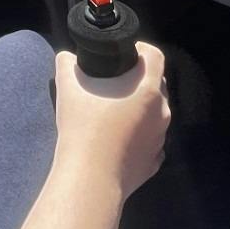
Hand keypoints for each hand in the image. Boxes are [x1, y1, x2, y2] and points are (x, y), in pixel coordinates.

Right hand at [52, 41, 170, 200]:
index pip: (155, 56)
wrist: (90, 178)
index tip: (127, 53)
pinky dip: (139, 135)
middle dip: (140, 80)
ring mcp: (161, 138)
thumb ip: (68, 64)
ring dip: (140, 108)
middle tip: (115, 82)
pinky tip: (119, 140)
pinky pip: (151, 141)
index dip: (142, 49)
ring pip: (155, 114)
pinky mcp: (155, 162)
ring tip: (115, 112)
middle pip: (157, 85)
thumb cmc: (83, 127)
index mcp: (147, 89)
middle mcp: (162, 111)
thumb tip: (67, 57)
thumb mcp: (68, 87)